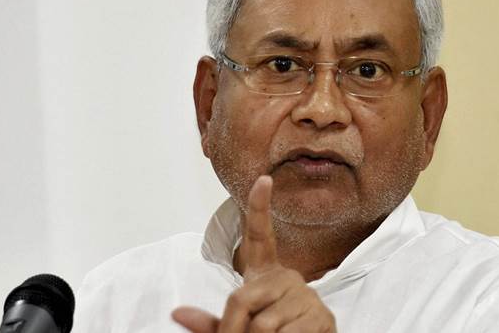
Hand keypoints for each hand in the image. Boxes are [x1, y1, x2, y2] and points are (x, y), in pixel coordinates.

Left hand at [172, 176, 336, 332]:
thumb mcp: (236, 328)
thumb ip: (211, 322)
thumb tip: (176, 313)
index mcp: (266, 276)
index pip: (260, 236)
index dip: (260, 208)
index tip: (263, 180)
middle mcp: (288, 278)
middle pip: (240, 300)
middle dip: (233, 329)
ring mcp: (306, 296)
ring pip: (263, 324)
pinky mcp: (322, 317)